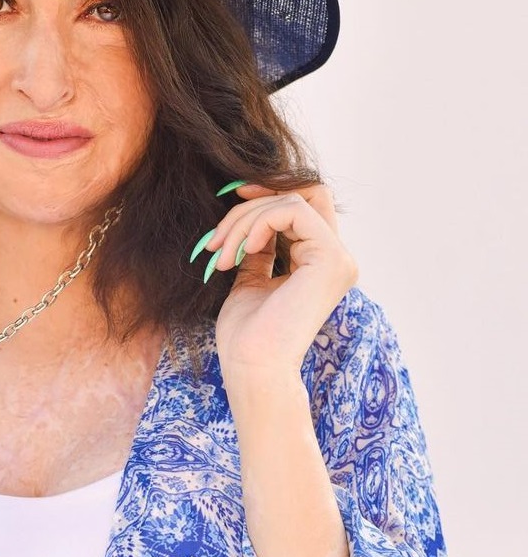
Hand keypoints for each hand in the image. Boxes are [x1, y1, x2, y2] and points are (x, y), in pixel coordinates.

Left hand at [199, 183, 357, 382]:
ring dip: (244, 220)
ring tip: (220, 254)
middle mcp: (337, 258)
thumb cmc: (246, 333)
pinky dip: (259, 223)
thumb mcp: (251, 277)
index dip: (271, 191)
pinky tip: (242, 252)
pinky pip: (293, 212)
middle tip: (217, 234)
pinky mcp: (330, 259)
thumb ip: (260, 247)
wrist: (252, 365)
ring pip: (291, 202)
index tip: (233, 197)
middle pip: (301, 196)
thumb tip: (252, 215)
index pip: (306, 204)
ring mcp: (338, 258)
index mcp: (320, 264)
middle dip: (254, 203)